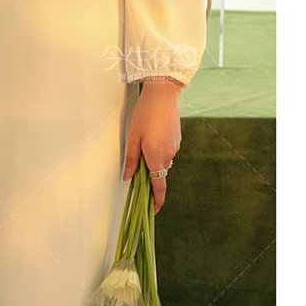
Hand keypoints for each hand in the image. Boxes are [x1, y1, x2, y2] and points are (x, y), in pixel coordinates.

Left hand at [124, 80, 181, 212]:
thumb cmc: (145, 114)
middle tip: (136, 170)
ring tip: (141, 145)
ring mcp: (175, 147)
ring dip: (153, 160)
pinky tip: (151, 136)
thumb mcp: (133, 137)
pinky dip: (158, 151)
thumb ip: (132, 159)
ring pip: (162, 161)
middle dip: (149, 175)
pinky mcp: (177, 139)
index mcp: (156, 156)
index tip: (152, 211)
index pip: (159, 186)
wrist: (163, 94)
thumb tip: (128, 177)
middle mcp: (169, 154)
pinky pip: (167, 151)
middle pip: (159, 173)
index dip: (156, 201)